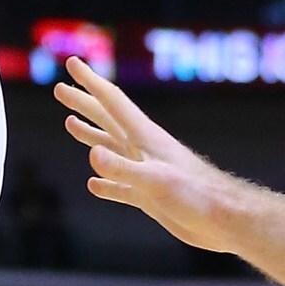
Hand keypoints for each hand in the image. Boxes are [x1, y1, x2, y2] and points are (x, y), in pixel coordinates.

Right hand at [55, 56, 236, 251]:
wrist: (225, 222)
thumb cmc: (196, 197)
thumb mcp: (156, 182)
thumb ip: (123, 170)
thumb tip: (92, 155)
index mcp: (145, 137)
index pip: (112, 102)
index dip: (91, 82)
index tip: (73, 63)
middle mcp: (143, 149)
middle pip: (107, 119)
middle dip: (84, 103)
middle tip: (59, 90)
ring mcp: (146, 172)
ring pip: (111, 148)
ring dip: (90, 135)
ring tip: (70, 124)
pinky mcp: (150, 196)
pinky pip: (120, 186)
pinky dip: (105, 183)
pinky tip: (94, 185)